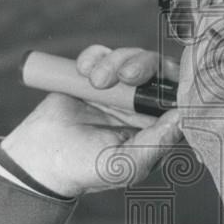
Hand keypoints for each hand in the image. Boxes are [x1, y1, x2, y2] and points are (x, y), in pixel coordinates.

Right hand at [0, 45, 181, 197]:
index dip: (177, 84)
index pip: (179, 98)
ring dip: (115, 61)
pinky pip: (103, 53)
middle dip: (145, 64)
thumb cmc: (87, 169)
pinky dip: (94, 56)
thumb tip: (182, 117)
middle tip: (126, 75)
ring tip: (94, 81)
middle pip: (160, 70)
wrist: (40, 160)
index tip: (163, 82)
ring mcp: (119, 90)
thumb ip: (157, 143)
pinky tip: (83, 72)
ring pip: (133, 57)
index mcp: (157, 128)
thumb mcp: (127, 164)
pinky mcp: (95, 77)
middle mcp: (143, 107)